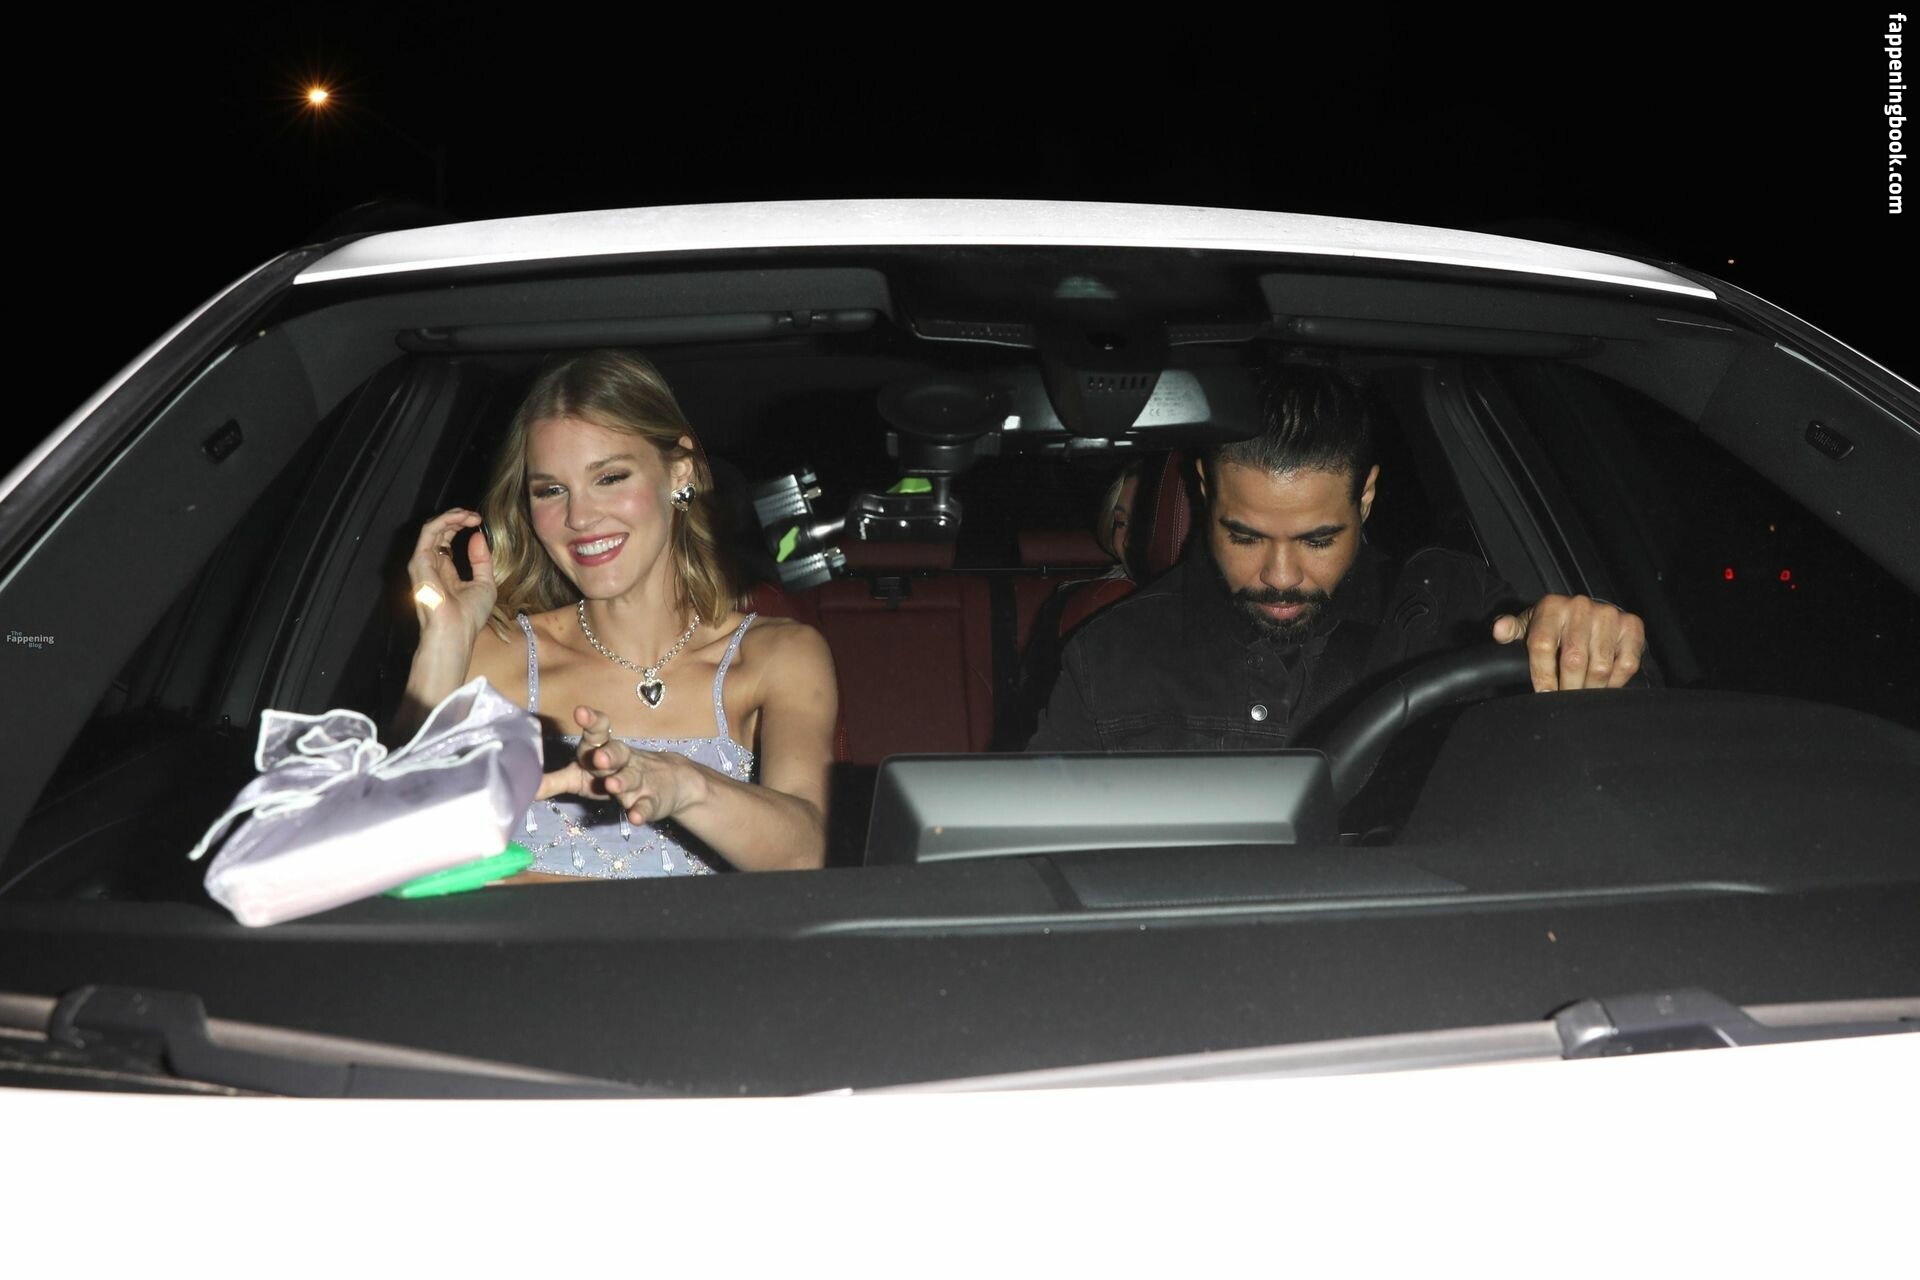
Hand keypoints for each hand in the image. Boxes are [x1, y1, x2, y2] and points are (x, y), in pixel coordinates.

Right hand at [407, 508, 494, 641]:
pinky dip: (444, 521)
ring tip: (470, 514)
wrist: (455, 632)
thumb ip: (481, 559)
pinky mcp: (419, 561)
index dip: (461, 527)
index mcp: (445, 572)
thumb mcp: (484, 583)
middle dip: (457, 518)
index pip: (447, 541)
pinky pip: (428, 532)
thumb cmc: (468, 616)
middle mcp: (431, 566)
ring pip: (432, 529)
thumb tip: (477, 535)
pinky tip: (461, 518)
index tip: (479, 521)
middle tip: (475, 515)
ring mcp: (423, 563)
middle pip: (439, 532)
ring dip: (451, 517)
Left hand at [535, 705, 703, 824]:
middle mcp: (622, 761)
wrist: (667, 783)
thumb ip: (555, 780)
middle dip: (608, 754)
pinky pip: (646, 805)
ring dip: (623, 781)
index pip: (598, 731)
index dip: (591, 721)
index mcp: (602, 749)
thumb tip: (524, 787)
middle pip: (616, 753)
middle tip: (598, 756)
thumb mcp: (581, 777)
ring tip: (613, 785)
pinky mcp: (651, 801)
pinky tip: (636, 817)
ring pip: (631, 778)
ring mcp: (639, 781)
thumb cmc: (613, 774)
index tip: (581, 712)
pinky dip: (642, 811)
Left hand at [1492, 594, 1646, 691]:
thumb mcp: (1527, 625)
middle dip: (1568, 688)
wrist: (1586, 612)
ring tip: (1582, 695)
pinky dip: (1615, 682)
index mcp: (1551, 607)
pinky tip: (1603, 686)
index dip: (1542, 675)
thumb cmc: (1552, 624)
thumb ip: (1511, 631)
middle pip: (1574, 660)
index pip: (1542, 646)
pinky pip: (1626, 664)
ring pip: (1600, 666)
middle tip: (1564, 701)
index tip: (1543, 694)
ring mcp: (1608, 615)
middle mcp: (1580, 607)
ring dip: (1590, 688)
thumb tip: (1499, 629)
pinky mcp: (1631, 626)